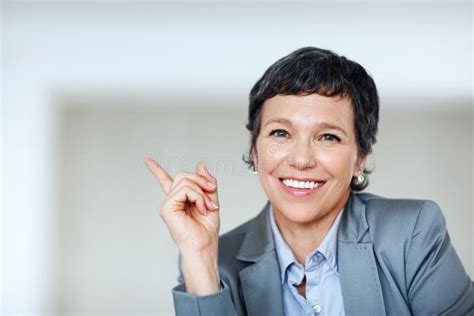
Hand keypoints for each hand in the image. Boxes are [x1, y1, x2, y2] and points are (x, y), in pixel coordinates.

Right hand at [144, 157, 220, 294]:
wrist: (204, 246)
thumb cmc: (206, 230)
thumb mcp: (211, 201)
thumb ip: (206, 184)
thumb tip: (201, 165)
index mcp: (179, 199)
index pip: (165, 181)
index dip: (156, 169)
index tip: (147, 159)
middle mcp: (171, 200)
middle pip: (183, 176)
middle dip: (201, 180)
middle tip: (213, 190)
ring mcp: (168, 204)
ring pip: (185, 181)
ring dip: (201, 192)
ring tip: (206, 206)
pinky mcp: (167, 208)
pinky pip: (185, 190)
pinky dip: (197, 196)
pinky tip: (200, 208)